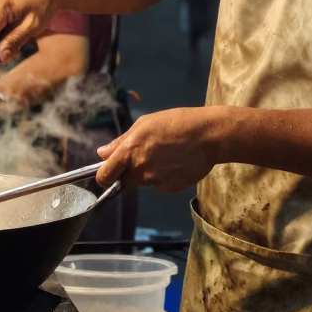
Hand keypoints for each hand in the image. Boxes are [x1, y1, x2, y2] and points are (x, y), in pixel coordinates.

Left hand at [96, 107, 228, 192]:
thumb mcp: (144, 124)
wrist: (209, 135)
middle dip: (131, 171)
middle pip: (125, 179)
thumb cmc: (177, 123)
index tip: (109, 171)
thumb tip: (102, 154)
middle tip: (148, 154)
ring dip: (149, 172)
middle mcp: (140, 169)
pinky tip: (177, 162)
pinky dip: (165, 177)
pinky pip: (160, 185)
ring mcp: (156, 181)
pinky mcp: (170, 188)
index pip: (105, 175)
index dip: (104, 175)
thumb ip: (121, 141)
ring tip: (167, 154)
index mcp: (130, 151)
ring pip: (144, 182)